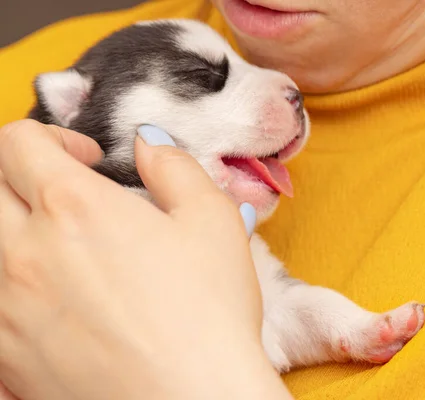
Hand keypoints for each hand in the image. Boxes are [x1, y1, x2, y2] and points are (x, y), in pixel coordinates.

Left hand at [0, 120, 290, 399]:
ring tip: (59, 249)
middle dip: (20, 178)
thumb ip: (174, 166)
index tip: (84, 159)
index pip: (18, 142)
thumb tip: (148, 144)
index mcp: (75, 208)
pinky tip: (54, 300)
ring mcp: (7, 308)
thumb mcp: (212, 219)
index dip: (52, 137)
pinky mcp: (6, 356)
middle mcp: (26, 252)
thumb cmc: (209, 312)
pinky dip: (14, 286)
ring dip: (14, 231)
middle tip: (62, 196)